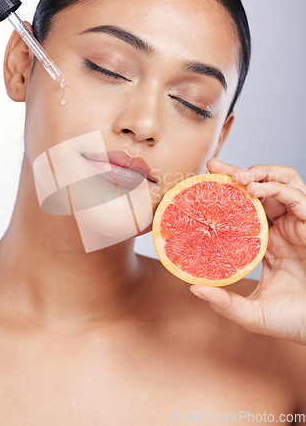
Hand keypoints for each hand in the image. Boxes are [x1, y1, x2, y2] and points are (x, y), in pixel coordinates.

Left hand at [190, 157, 305, 344]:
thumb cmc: (293, 323)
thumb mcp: (252, 313)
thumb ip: (224, 302)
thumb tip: (193, 288)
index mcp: (265, 244)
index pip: (243, 209)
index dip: (227, 195)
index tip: (202, 185)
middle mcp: (281, 230)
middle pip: (259, 189)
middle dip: (238, 172)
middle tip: (214, 166)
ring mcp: (297, 226)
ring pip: (282, 183)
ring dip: (260, 173)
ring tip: (237, 177)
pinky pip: (297, 197)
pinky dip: (276, 188)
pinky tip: (256, 191)